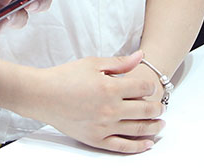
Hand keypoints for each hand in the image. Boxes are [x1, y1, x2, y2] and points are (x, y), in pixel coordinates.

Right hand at [22, 52, 163, 153]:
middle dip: (157, 108)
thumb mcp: (93, 63)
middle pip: (145, 110)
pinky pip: (122, 146)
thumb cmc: (64, 77)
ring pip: (138, 129)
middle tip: (161, 107)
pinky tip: (148, 143)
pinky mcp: (96, 139)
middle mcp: (110, 108)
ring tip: (160, 124)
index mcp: (110, 87)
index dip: (152, 86)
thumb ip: (120, 62)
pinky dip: (138, 146)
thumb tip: (141, 56)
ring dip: (154, 127)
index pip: (143, 87)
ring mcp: (104, 126)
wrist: (42, 95)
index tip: (153, 87)